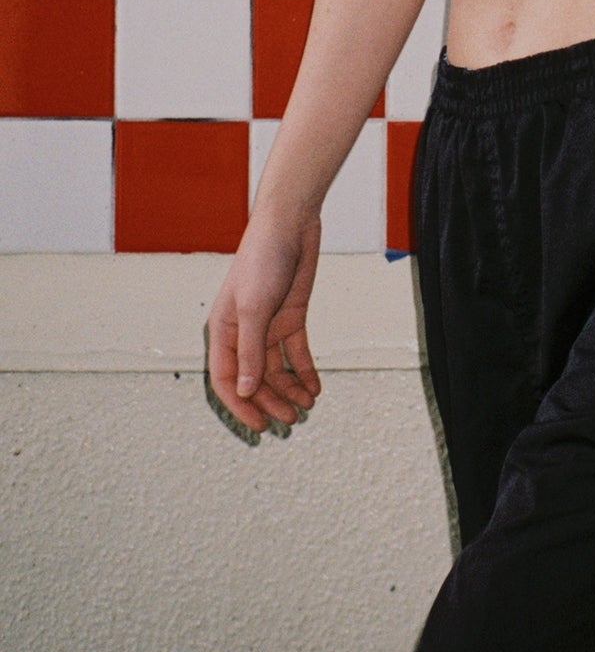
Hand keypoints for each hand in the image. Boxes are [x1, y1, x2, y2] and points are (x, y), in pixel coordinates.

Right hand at [205, 212, 322, 435]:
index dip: (241, 405)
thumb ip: (250, 352)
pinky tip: (315, 387)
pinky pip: (296, 352)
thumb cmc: (263, 260)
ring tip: (307, 407)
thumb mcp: (254, 309)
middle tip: (291, 422)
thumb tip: (245, 391)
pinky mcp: (291, 317)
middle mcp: (244, 332)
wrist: (290, 225)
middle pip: (254, 379)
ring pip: (277, 369)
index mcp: (223, 331)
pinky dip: (305, 371)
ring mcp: (269, 326)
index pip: (226, 380)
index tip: (259, 427)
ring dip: (290, 390)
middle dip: (271, 402)